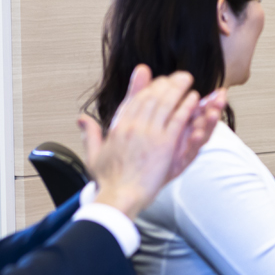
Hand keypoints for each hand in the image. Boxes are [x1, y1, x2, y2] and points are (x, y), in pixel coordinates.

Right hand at [80, 65, 224, 217]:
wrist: (119, 197)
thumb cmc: (109, 181)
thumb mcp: (94, 154)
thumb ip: (90, 134)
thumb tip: (81, 119)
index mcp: (118, 128)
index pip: (134, 100)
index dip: (147, 87)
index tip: (156, 80)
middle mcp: (133, 127)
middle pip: (151, 97)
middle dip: (165, 84)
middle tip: (176, 76)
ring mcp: (149, 134)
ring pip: (165, 103)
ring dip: (178, 89)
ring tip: (186, 80)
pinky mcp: (164, 144)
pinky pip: (178, 119)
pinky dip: (186, 106)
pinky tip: (193, 98)